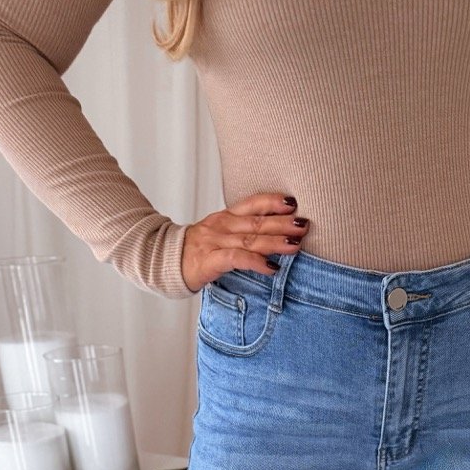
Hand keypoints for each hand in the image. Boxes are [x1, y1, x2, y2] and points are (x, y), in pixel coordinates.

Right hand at [179, 191, 311, 291]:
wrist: (164, 262)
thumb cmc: (196, 252)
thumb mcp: (220, 236)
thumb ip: (243, 234)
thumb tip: (275, 237)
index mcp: (226, 217)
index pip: (252, 204)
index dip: (273, 202)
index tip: (294, 202)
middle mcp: (222, 226)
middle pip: (257, 222)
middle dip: (283, 223)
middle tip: (305, 225)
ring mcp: (216, 242)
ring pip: (250, 239)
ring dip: (275, 242)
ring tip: (296, 245)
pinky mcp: (211, 260)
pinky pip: (237, 258)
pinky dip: (256, 262)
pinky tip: (271, 268)